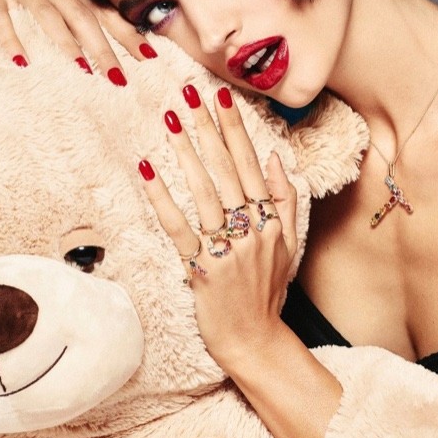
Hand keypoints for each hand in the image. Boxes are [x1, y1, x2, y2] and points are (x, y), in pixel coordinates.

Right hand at [0, 0, 154, 80]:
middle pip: (82, 15)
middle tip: (118, 77)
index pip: (103, 7)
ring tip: (82, 69)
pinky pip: (1, 16)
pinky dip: (11, 38)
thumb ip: (78, 8)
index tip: (149, 56)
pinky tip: (21, 62)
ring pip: (48, 14)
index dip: (127, 31)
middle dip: (103, 47)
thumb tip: (117, 45)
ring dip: (66, 43)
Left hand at [139, 84, 297, 370]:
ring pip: (205, 193)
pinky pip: (179, 228)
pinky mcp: (202, 270)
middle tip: (189, 96)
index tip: (221, 99)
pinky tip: (147, 173)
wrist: (255, 341)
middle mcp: (252, 232)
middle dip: (208, 131)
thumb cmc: (267, 293)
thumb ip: (285, 202)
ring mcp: (228, 251)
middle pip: (228, 172)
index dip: (235, 130)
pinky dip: (163, 200)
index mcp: (272, 223)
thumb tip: (275, 158)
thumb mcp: (289, 246)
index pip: (252, 166)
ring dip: (186, 155)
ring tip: (169, 122)